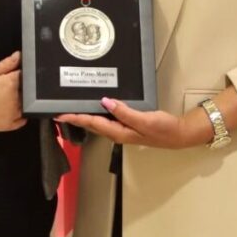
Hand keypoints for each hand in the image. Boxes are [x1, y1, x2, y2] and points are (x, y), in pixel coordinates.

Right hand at [0, 51, 26, 132]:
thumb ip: (7, 63)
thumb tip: (19, 56)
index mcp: (12, 83)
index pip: (24, 75)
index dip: (18, 74)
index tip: (12, 75)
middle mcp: (16, 99)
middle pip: (26, 90)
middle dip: (19, 87)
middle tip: (4, 88)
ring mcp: (13, 114)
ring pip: (25, 105)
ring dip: (20, 101)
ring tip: (3, 99)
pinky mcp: (9, 125)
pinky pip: (22, 121)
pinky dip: (21, 116)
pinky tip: (12, 111)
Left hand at [55, 97, 195, 148]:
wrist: (179, 134)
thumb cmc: (163, 129)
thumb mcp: (145, 120)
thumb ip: (124, 112)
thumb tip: (105, 102)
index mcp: (118, 132)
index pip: (92, 123)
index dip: (75, 118)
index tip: (59, 115)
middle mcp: (116, 132)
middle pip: (90, 124)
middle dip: (74, 118)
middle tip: (58, 112)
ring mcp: (121, 129)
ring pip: (97, 122)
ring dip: (83, 117)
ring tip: (70, 110)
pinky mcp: (126, 124)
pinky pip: (106, 119)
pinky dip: (96, 114)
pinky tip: (94, 107)